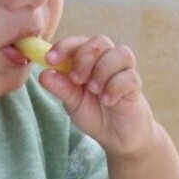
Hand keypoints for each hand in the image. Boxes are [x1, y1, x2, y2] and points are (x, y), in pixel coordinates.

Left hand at [37, 34, 154, 156]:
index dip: (64, 47)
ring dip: (103, 70)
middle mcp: (106, 61)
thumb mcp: (72, 103)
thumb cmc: (95, 114)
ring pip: (120, 53)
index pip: (77, 42)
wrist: (118, 137)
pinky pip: (129, 77)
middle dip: (85, 57)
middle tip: (76, 79)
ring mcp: (123, 72)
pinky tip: (108, 101)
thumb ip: (61, 88)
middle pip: (100, 41)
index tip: (50, 60)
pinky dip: (115, 87)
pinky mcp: (135, 86)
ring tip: (94, 90)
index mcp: (87, 61)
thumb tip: (43, 74)